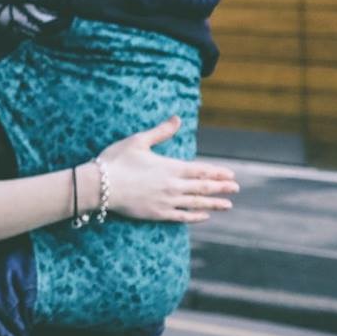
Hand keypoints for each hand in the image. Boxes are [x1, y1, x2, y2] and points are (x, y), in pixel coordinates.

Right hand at [98, 117, 238, 222]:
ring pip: (196, 203)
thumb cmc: (117, 160)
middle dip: (221, 188)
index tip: (231, 175)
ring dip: (214, 204)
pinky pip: (182, 216)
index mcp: (170, 167)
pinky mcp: (158, 213)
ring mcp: (167, 201)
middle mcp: (173, 186)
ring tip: (228, 205)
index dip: (217, 173)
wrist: (100, 186)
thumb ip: (160, 132)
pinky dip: (196, 217)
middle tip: (236, 189)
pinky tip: (204, 216)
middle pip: (203, 187)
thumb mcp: (138, 141)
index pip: (201, 171)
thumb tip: (178, 118)